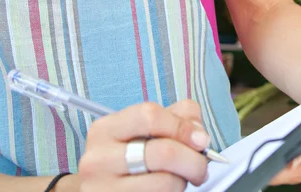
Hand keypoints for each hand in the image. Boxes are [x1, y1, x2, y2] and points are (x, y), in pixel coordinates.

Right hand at [78, 100, 209, 191]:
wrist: (100, 191)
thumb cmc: (127, 158)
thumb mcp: (142, 131)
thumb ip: (174, 118)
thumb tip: (198, 133)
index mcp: (105, 129)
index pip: (150, 116)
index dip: (182, 126)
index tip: (201, 139)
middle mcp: (99, 160)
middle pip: (163, 152)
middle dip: (194, 160)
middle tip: (200, 167)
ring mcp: (104, 189)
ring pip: (165, 183)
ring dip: (183, 182)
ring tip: (180, 180)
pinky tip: (167, 191)